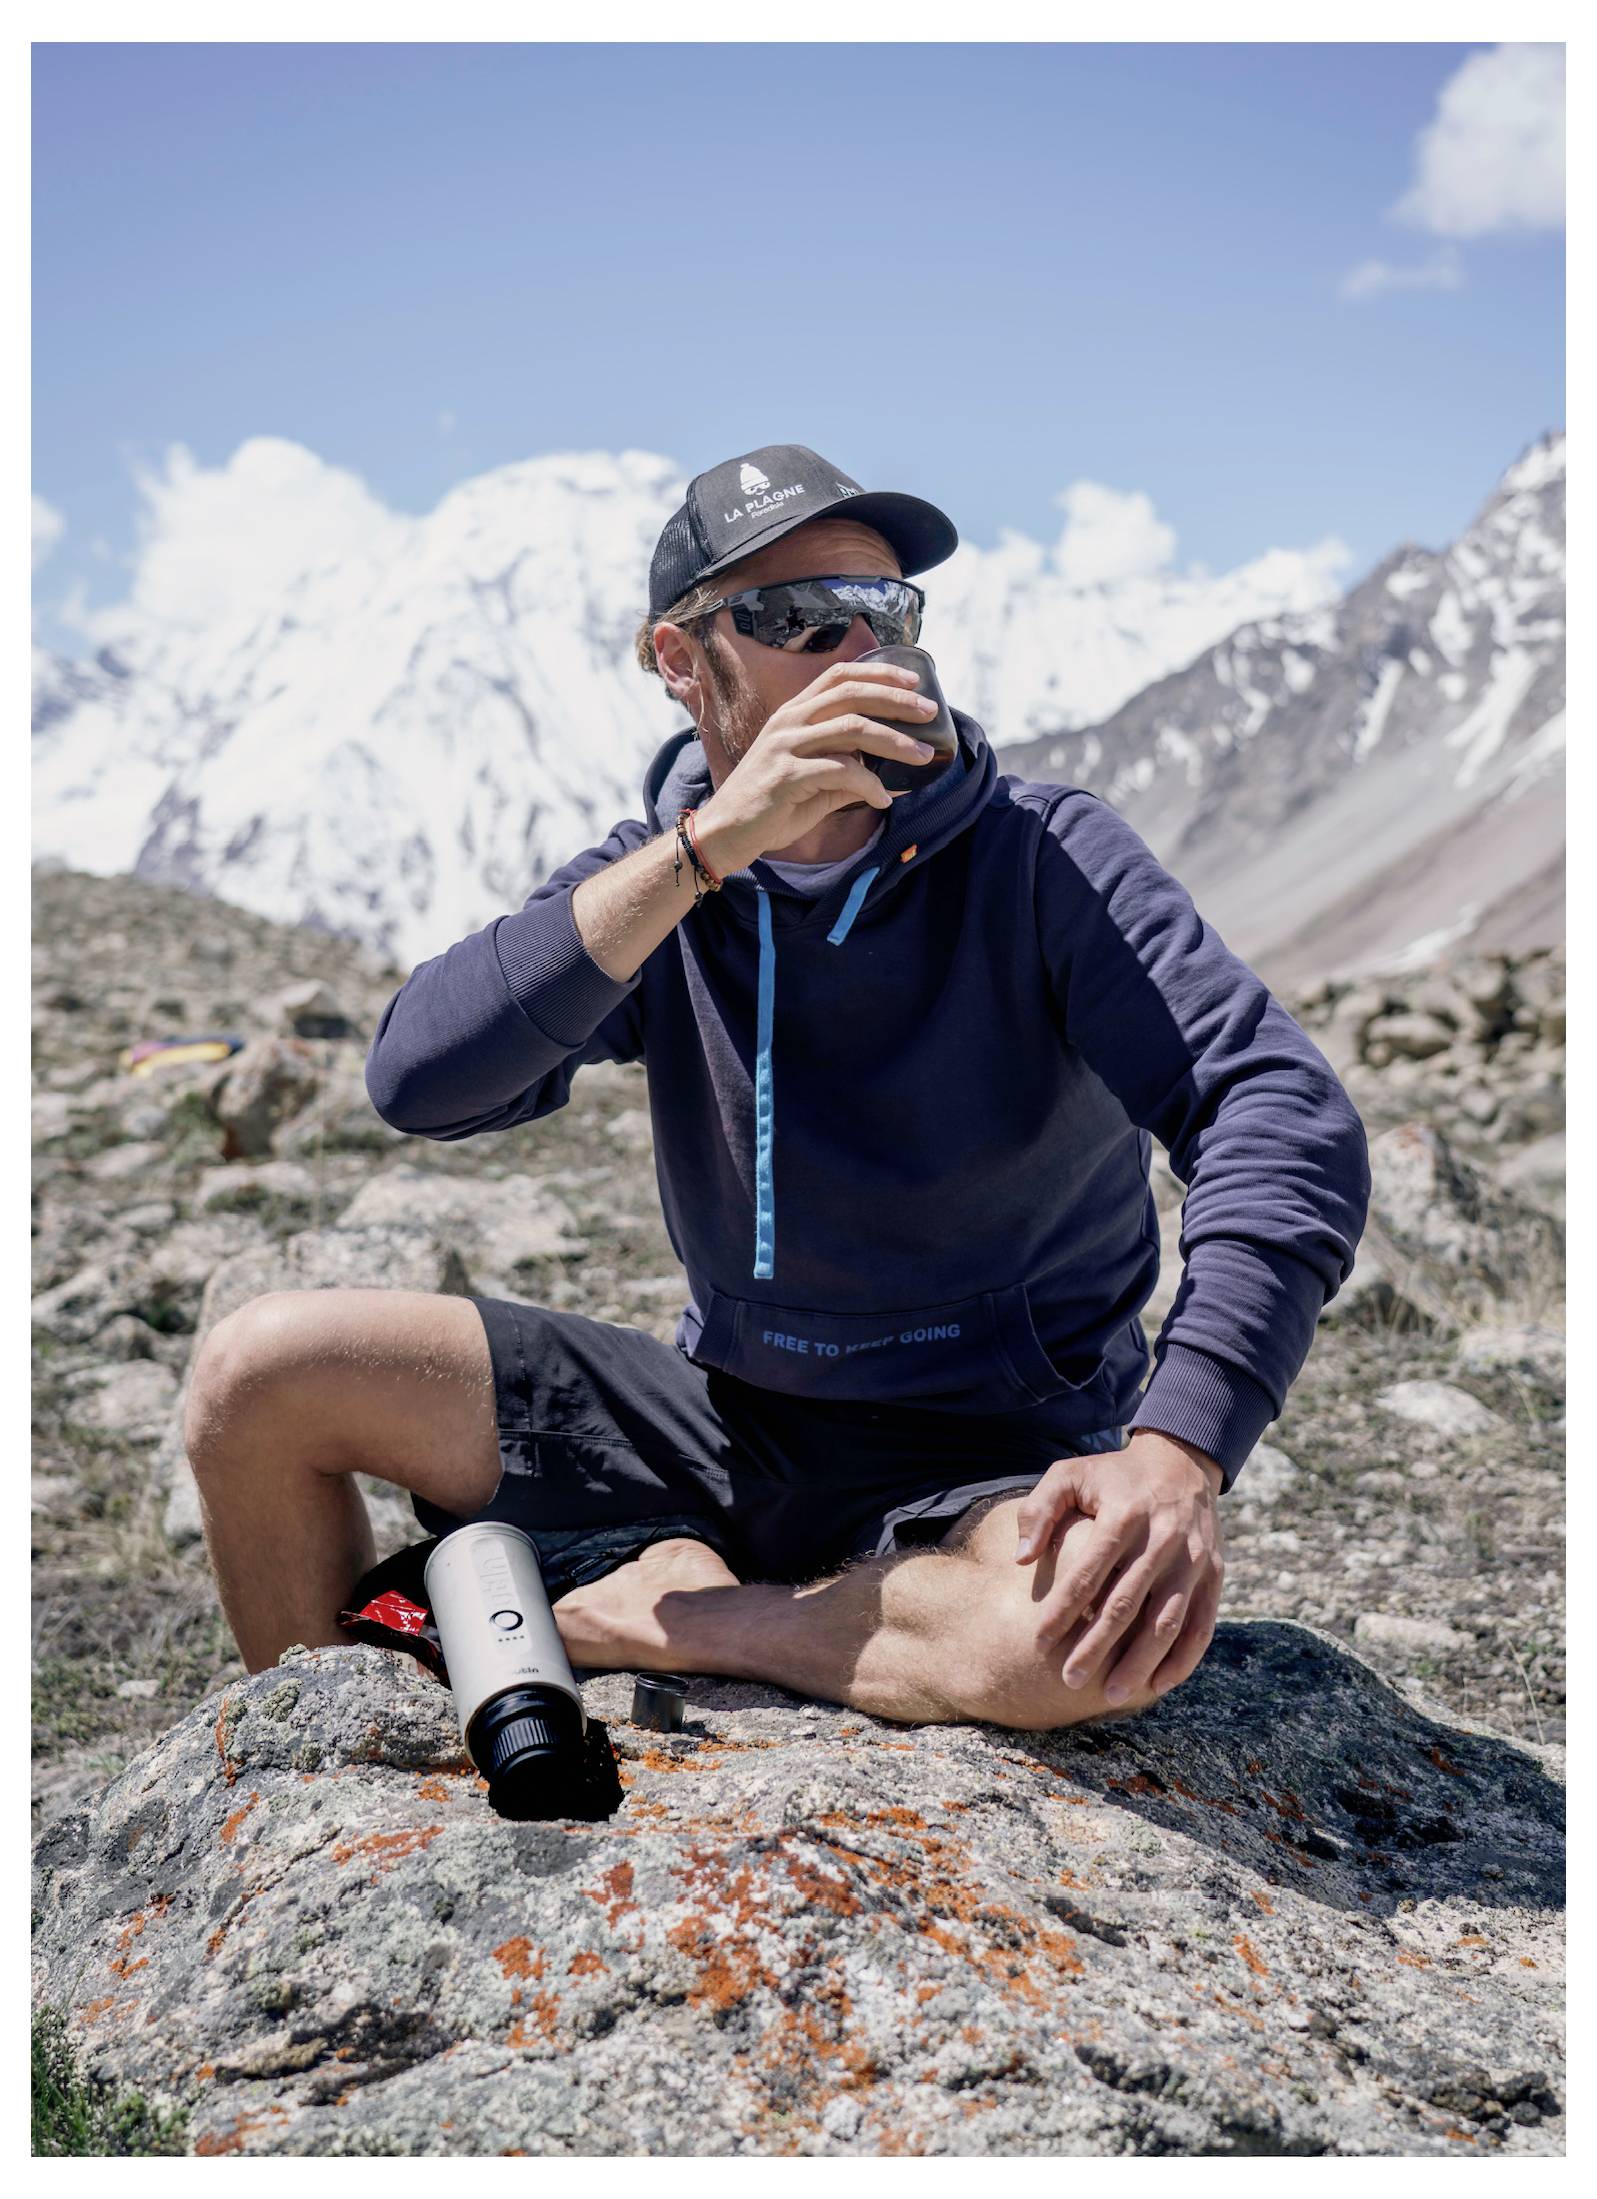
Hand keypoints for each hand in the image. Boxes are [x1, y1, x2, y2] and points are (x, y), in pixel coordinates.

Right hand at [694, 659, 940, 873]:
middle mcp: (789, 721)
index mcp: (794, 714)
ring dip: (895, 742)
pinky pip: (841, 772)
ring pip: (853, 729)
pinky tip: (883, 799)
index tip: (914, 681)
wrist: (725, 832)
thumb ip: (847, 775)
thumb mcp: (812, 784)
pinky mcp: (786, 776)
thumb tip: (893, 782)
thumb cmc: (769, 807)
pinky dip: (870, 785)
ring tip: (922, 756)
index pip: (840, 676)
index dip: (879, 673)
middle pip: (852, 694)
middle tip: (929, 711)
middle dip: (897, 700)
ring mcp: (786, 746)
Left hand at [1012, 1431, 1224, 1705]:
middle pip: (1127, 1603)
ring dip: (1140, 1662)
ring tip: (1111, 1695)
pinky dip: (1183, 1659)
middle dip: (1097, 1646)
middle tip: (1069, 1680)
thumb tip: (1022, 1560)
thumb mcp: (1071, 1474)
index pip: (1090, 1571)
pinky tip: (1158, 1685)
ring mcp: (1193, 1560)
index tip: (1039, 1642)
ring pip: (1167, 1621)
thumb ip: (1039, 1510)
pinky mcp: (1214, 1575)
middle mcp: (1163, 1539)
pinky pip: (1202, 1625)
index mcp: (1124, 1514)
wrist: (1181, 1463)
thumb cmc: (1113, 1476)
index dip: (1064, 1608)